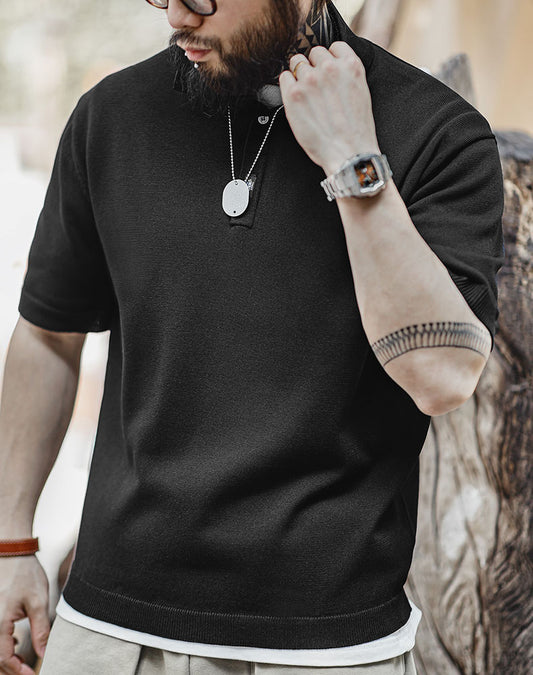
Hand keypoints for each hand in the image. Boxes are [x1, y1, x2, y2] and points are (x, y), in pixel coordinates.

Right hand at [0, 557, 49, 673]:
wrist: (11, 553)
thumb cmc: (25, 574)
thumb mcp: (38, 601)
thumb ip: (41, 630)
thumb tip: (44, 654)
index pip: (4, 659)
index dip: (18, 671)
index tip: (33, 674)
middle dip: (12, 668)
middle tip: (29, 670)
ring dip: (5, 659)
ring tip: (23, 659)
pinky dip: (1, 647)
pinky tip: (13, 643)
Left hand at [278, 42, 380, 175]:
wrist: (348, 154)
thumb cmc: (355, 131)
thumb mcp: (361, 93)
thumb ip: (346, 76)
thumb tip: (332, 68)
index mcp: (351, 66)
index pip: (333, 47)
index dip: (329, 59)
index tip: (327, 71)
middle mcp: (330, 68)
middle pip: (313, 52)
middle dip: (314, 66)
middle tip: (316, 87)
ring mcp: (310, 80)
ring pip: (297, 63)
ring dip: (299, 75)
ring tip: (306, 96)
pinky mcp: (294, 94)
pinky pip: (284, 76)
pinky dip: (287, 85)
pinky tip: (296, 99)